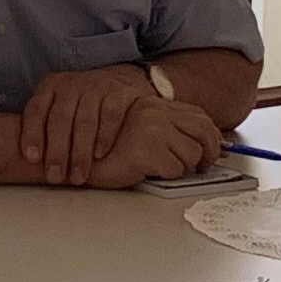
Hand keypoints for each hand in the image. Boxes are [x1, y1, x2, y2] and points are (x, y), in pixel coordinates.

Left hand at [19, 64, 160, 184]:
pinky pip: (110, 115)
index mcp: (50, 87)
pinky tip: (99, 155)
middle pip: (60, 119)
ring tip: (78, 176)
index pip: (36, 110)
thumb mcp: (57, 107)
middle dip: (56, 151)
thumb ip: (43, 127)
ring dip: (80, 151)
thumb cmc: (79, 105)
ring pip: (85, 121)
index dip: (32, 134)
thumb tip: (25, 161)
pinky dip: (104, 136)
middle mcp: (70, 84)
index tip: (33, 159)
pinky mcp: (118, 92)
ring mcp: (95, 86)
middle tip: (55, 177)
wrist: (117, 82)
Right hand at [79, 100, 223, 188]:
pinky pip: (175, 170)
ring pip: (191, 154)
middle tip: (202, 168)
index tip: (210, 155)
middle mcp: (154, 111)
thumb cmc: (98, 148)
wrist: (69, 156)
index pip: (198, 116)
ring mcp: (152, 128)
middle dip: (209, 154)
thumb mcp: (134, 129)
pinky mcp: (146, 149)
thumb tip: (197, 147)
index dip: (211, 138)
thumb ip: (160, 130)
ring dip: (182, 168)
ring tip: (163, 171)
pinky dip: (166, 177)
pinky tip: (148, 174)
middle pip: (204, 132)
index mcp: (152, 104)